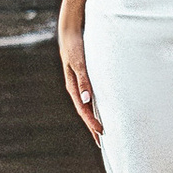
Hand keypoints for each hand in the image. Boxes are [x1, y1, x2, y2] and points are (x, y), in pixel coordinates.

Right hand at [59, 17, 103, 142]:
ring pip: (87, 105)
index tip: (101, 133)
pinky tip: (101, 110)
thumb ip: (83, 80)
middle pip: (84, 111)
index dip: (92, 123)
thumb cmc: (75, 44)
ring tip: (101, 131)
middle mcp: (75, 87)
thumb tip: (86, 100)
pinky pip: (90, 97)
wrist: (70, 30)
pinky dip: (95, 106)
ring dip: (93, 118)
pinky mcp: (84, 78)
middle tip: (102, 142)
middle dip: (92, 127)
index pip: (83, 110)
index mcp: (73, 86)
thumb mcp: (79, 61)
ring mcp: (79, 83)